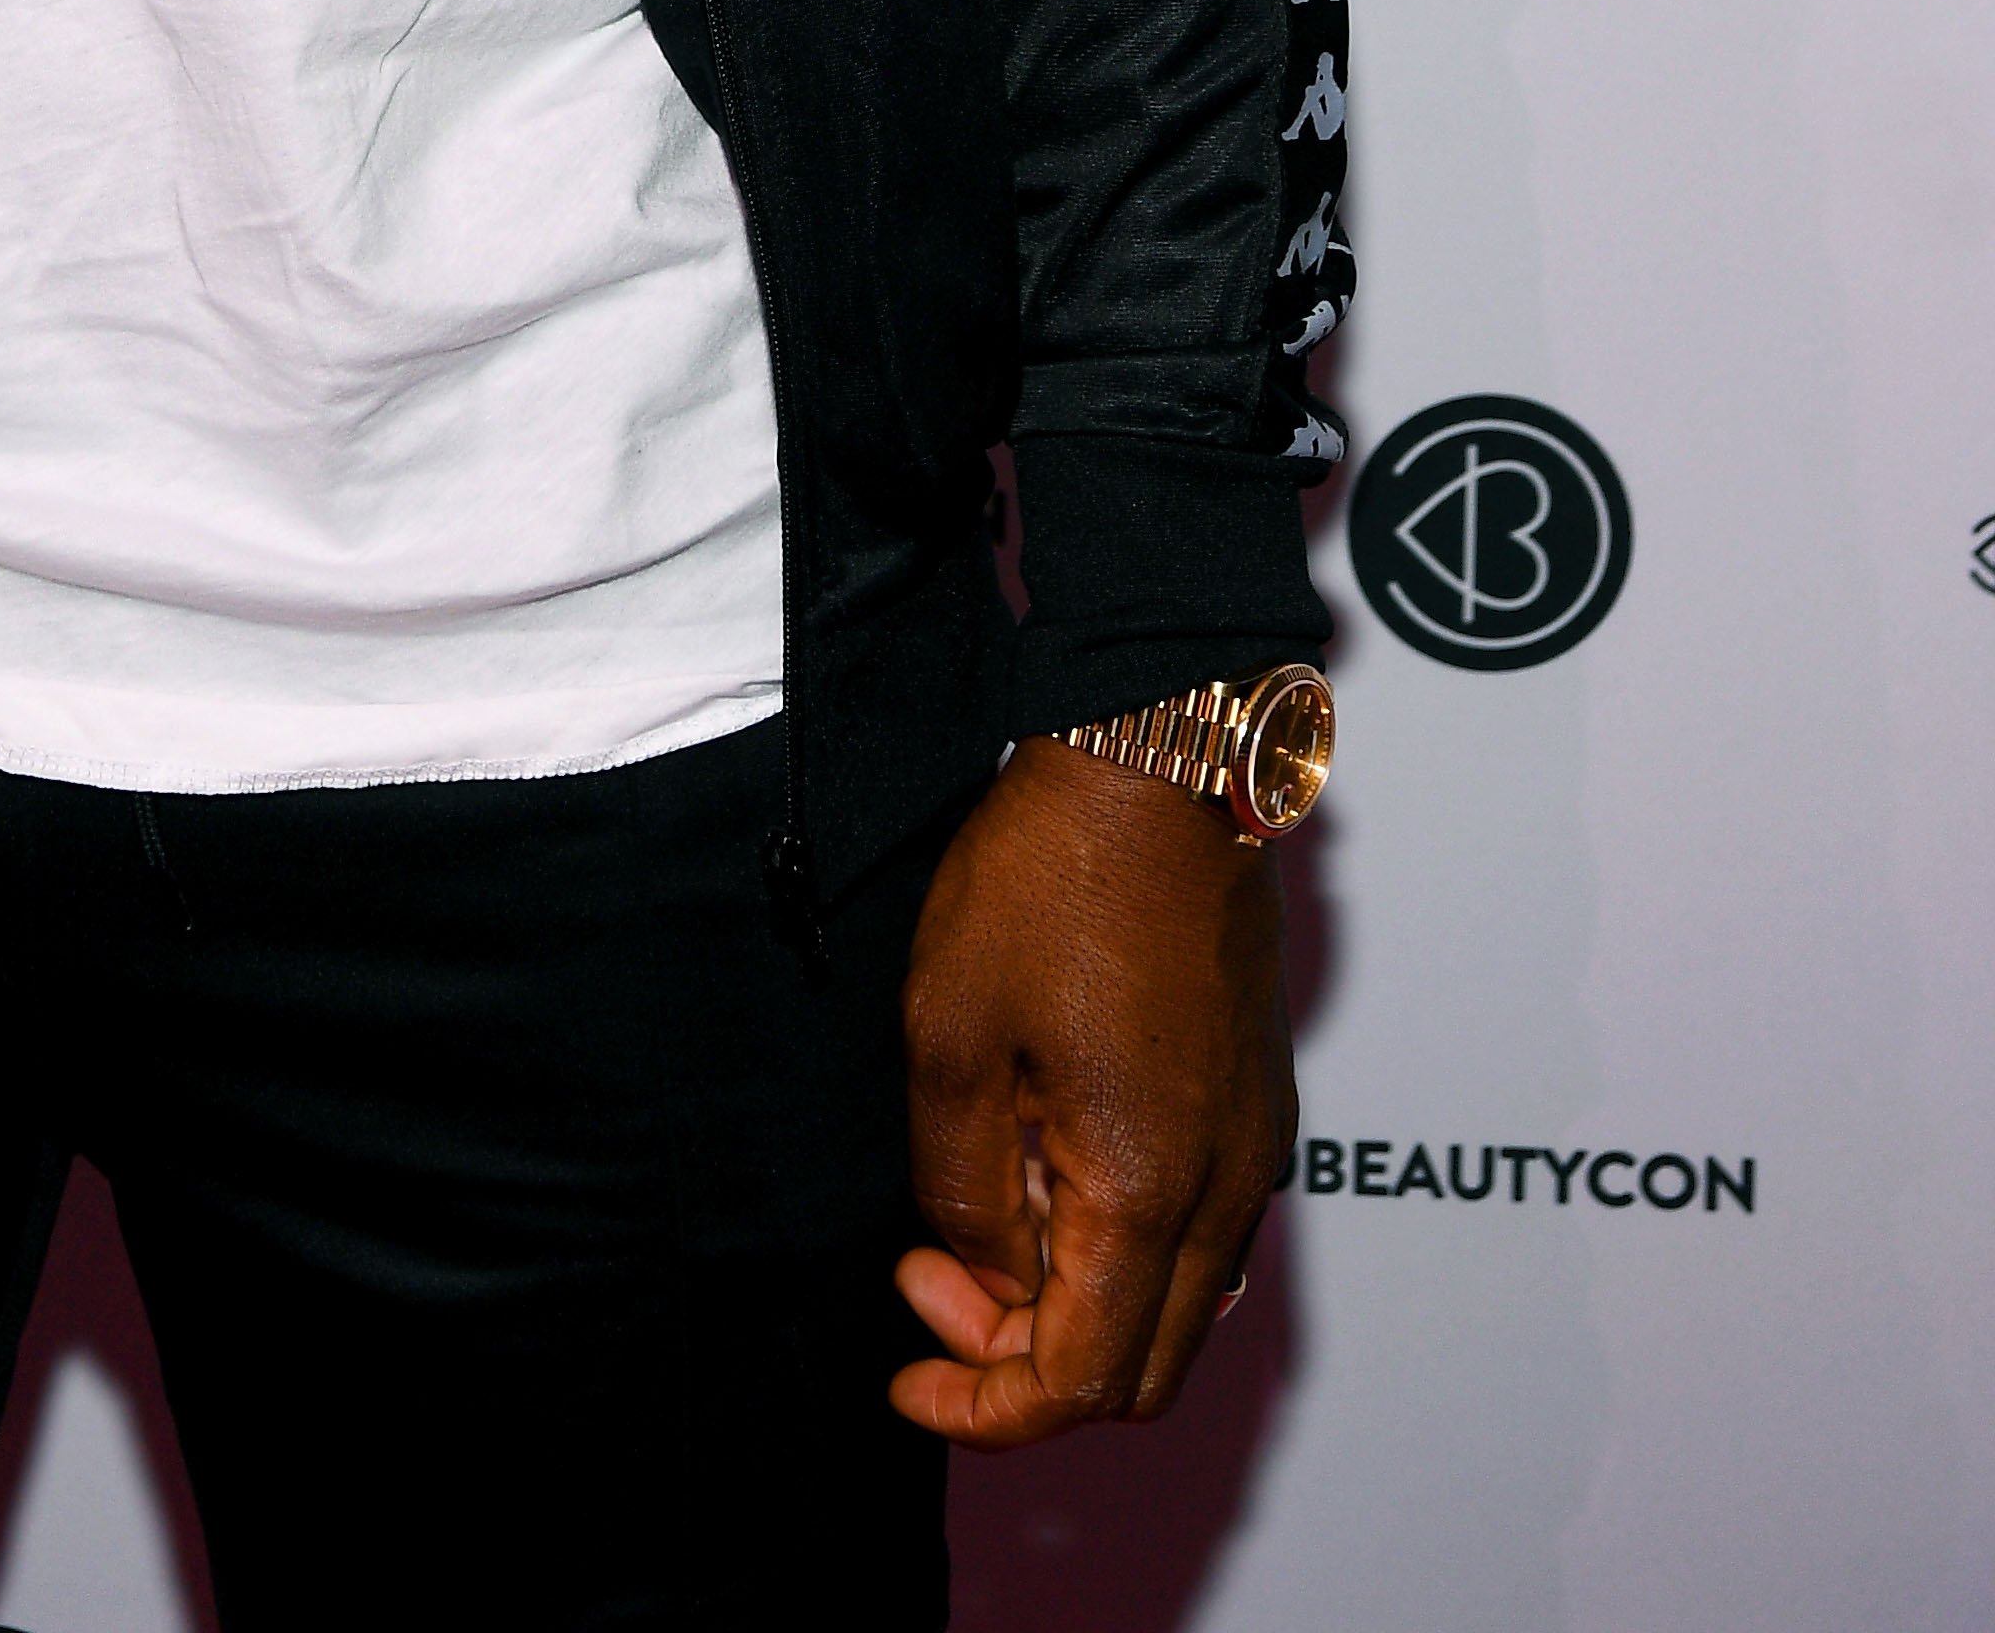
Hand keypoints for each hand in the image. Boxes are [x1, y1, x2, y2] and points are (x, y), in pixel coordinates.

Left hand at [887, 735, 1292, 1440]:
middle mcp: (1229, 1189)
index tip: (908, 1374)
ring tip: (983, 1207)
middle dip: (1026, 1364)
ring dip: (1077, 1302)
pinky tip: (1048, 1158)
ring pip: (1176, 1305)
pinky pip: (1199, 1228)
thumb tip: (986, 1276)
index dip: (986, 1407)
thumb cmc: (1051, 878)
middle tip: (931, 1284)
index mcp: (1154, 1190)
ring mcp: (1255, 1144)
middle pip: (1141, 1370)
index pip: (1084, 1383)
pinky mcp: (1256, 1099)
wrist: (1158, 757)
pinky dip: (1122, 1243)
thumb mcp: (952, 1037)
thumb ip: (964, 1188)